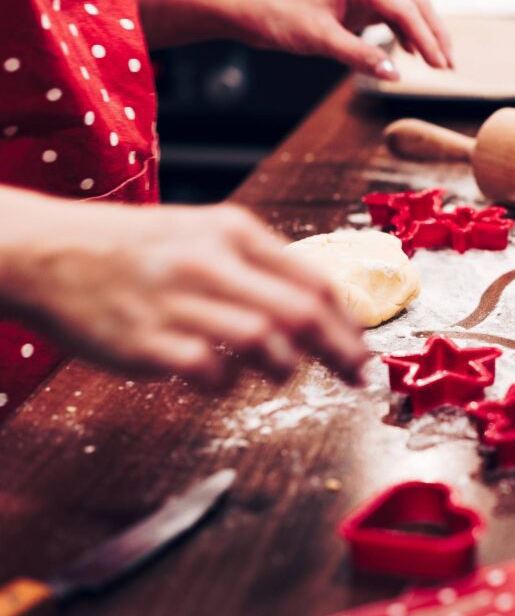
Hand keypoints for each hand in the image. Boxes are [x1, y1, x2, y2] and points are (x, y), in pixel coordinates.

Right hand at [0, 194, 367, 388]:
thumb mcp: (203, 234)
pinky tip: (221, 379)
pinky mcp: (146, 340)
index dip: (350, 323)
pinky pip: (209, 370)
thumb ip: (259, 266)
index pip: (315, 279)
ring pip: (263, 339)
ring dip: (285, 366)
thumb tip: (319, 310)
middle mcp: (210, 261)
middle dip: (340, 351)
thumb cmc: (135, 249)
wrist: (48, 251)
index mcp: (233, 231)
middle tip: (356, 375)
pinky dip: (226, 383)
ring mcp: (177, 300)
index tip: (365, 349)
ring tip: (281, 372)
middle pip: (301, 312)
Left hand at [234, 0, 451, 79]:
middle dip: (434, 32)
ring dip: (423, 33)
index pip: (405, 9)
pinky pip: (388, 14)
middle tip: (449, 65)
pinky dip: (404, 32)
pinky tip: (412, 52)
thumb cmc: (277, 17)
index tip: (441, 65)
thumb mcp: (320, 41)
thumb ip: (360, 57)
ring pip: (404, 7)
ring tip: (438, 61)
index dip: (427, 38)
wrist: (246, 8)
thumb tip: (396, 75)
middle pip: (414, 2)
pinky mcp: (352, 2)